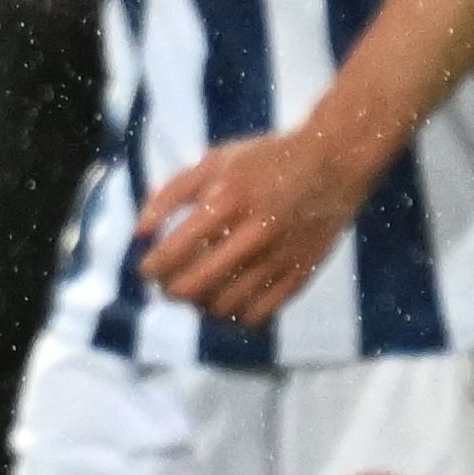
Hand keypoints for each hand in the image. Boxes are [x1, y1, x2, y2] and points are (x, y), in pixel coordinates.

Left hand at [136, 115, 381, 327]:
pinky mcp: (299, 275)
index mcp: (226, 201)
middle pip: (193, 287)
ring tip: (196, 291)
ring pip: (222, 307)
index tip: (147, 269)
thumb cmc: (265, 159)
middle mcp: (252, 234)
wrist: (334, 162)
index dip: (150, 269)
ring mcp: (279, 258)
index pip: (171, 253)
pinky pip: (257, 315)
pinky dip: (234, 314)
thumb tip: (138, 232)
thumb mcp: (214, 161)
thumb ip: (169, 193)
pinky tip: (228, 298)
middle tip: (166, 284)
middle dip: (169, 290)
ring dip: (199, 305)